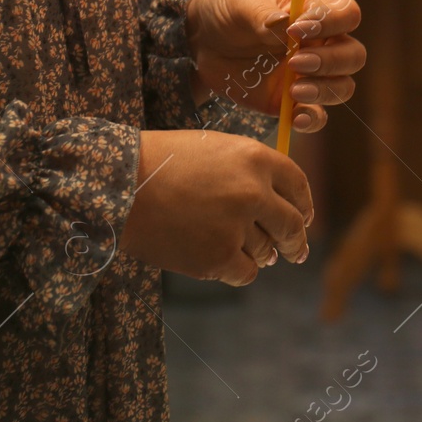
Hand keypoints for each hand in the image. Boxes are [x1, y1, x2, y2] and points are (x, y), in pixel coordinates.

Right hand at [121, 130, 311, 284]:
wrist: (117, 185)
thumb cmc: (160, 162)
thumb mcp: (213, 148)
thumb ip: (249, 170)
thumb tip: (276, 201)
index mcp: (255, 158)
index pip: (298, 186)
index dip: (304, 205)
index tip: (303, 219)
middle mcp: (253, 192)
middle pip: (292, 225)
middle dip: (295, 242)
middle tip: (294, 252)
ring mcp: (236, 227)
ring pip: (266, 251)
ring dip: (257, 253)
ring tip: (231, 246)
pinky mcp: (217, 258)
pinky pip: (246, 273)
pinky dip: (237, 270)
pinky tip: (220, 261)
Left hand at [186, 0, 364, 133]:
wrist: (201, 42)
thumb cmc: (227, 12)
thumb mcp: (239, 4)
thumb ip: (262, 14)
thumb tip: (284, 23)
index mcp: (314, 8)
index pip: (347, 13)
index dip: (332, 23)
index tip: (297, 30)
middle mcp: (320, 42)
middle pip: (353, 55)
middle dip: (330, 61)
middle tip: (295, 62)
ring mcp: (310, 74)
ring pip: (342, 87)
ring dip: (324, 90)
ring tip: (294, 90)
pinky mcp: (294, 101)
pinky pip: (317, 116)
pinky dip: (313, 120)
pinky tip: (296, 118)